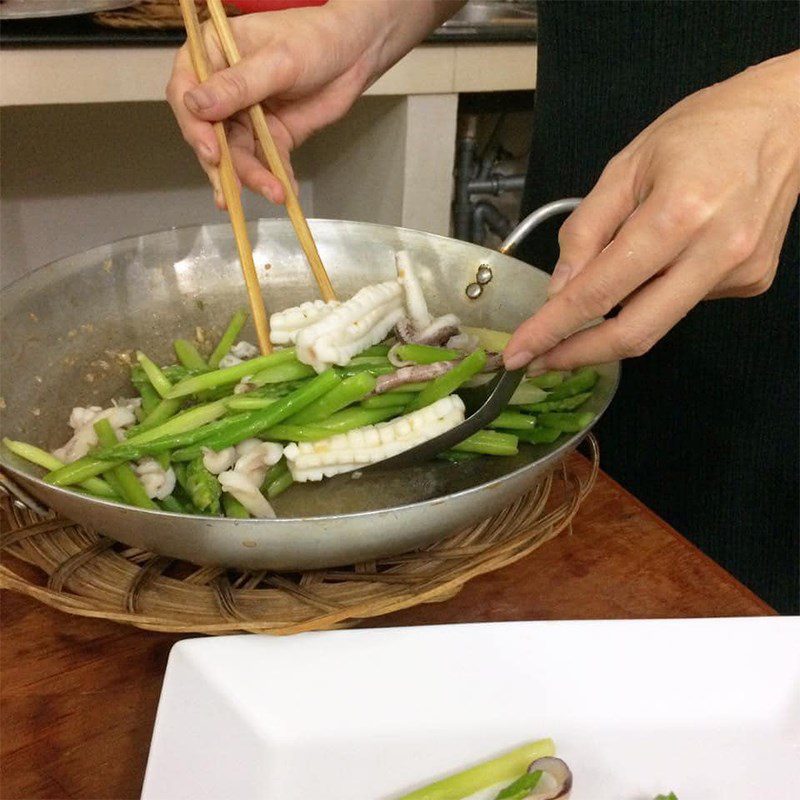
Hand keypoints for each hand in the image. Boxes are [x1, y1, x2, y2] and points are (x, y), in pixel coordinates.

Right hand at [166, 0, 461, 207]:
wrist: (355, 52)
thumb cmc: (314, 39)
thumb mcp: (277, 60)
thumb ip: (239, 86)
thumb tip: (196, 106)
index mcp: (211, 54)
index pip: (185, 92)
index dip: (194, 125)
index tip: (210, 150)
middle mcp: (222, 89)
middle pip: (209, 133)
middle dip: (222, 164)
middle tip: (232, 188)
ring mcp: (246, 116)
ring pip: (238, 154)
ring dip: (253, 177)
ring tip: (273, 193)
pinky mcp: (271, 136)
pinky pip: (268, 162)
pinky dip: (276, 178)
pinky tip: (286, 191)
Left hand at [504, 51, 799, 370]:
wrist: (789, 117)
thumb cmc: (701, 129)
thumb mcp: (625, 166)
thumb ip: (586, 231)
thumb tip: (559, 292)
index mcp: (677, 215)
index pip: (598, 292)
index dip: (552, 329)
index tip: (521, 353)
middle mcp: (714, 252)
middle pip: (635, 332)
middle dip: (580, 355)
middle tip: (542, 361)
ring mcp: (739, 272)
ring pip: (659, 323)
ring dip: (613, 326)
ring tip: (590, 305)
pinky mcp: (753, 281)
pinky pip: (685, 303)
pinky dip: (655, 294)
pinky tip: (663, 259)